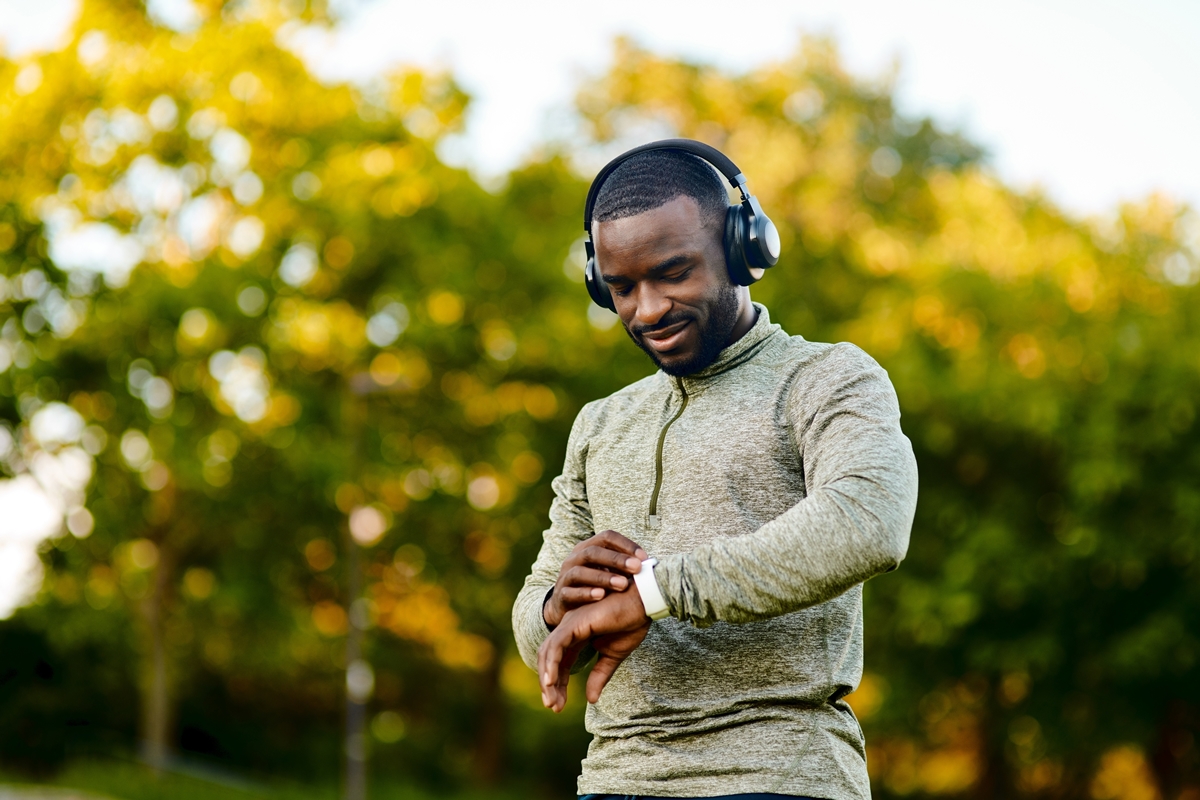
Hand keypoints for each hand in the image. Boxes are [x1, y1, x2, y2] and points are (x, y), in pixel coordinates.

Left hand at [538, 587, 650, 712]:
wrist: (643, 601)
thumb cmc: (632, 621)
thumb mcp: (614, 655)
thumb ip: (600, 675)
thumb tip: (591, 700)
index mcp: (578, 635)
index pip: (561, 663)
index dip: (558, 684)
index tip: (559, 706)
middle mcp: (569, 628)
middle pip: (549, 659)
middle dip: (549, 684)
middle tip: (553, 707)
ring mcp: (570, 624)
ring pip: (548, 653)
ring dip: (547, 678)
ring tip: (552, 701)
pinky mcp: (574, 623)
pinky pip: (556, 645)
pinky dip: (552, 663)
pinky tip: (551, 681)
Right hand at [543, 530, 647, 628]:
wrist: (567, 608)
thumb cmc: (595, 586)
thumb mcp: (608, 572)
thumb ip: (624, 567)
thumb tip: (653, 565)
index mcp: (588, 548)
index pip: (606, 537)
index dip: (626, 544)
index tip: (644, 558)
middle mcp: (574, 558)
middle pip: (593, 552)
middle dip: (617, 559)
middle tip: (637, 568)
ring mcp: (565, 576)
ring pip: (581, 572)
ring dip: (603, 577)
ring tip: (622, 585)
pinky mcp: (561, 596)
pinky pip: (570, 593)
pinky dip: (586, 593)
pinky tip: (600, 596)